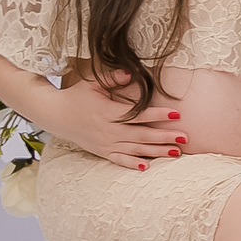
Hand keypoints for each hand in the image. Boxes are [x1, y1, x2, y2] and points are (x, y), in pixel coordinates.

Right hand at [48, 73, 187, 170]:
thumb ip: (112, 77)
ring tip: (176, 153)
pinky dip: (132, 164)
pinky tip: (147, 167)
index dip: (157, 115)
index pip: (138, 115)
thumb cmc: (77, 96)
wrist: (55, 115)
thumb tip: (130, 73)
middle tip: (185, 137)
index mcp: (108, 112)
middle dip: (164, 137)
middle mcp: (108, 130)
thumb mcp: (91, 82)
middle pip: (141, 135)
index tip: (176, 114)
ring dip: (157, 152)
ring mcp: (105, 143)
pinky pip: (119, 160)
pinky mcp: (102, 151)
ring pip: (135, 150)